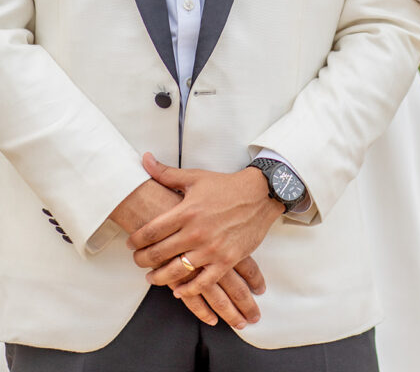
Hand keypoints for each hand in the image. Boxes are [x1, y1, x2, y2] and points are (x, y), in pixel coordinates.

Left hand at [127, 154, 281, 314]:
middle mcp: (197, 232)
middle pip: (159, 254)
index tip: (131, 243)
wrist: (259, 194)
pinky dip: (188, 289)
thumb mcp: (195, 177)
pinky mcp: (226, 260)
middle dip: (142, 260)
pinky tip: (178, 290)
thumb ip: (166, 173)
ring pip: (177, 271)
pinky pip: (203, 282)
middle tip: (137, 260)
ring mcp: (212, 249)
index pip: (151, 231)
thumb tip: (145, 159)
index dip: (136, 240)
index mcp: (186, 211)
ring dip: (159, 277)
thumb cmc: (225, 186)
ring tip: (152, 277)